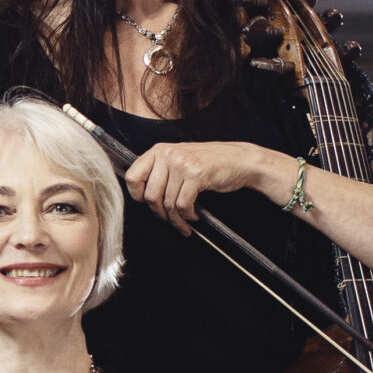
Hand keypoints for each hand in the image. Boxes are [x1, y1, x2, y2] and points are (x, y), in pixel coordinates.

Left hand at [122, 141, 280, 234]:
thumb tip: (142, 195)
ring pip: (168, 203)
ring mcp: (181, 163)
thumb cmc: (211, 162)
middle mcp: (168, 154)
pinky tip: (193, 216)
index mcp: (159, 150)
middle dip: (160, 214)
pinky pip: (183, 205)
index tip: (146, 204)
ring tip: (183, 223)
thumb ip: (161, 171)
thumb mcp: (180, 159)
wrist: (240, 160)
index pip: (132, 177)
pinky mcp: (196, 174)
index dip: (137, 196)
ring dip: (176, 219)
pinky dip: (187, 216)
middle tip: (169, 220)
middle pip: (150, 195)